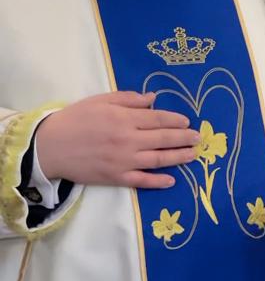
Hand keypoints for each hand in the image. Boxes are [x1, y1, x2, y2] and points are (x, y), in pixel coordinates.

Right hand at [35, 92, 199, 189]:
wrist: (49, 146)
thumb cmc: (74, 119)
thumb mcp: (100, 101)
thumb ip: (128, 99)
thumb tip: (154, 99)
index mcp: (124, 118)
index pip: (158, 119)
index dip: (176, 120)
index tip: (188, 122)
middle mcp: (128, 140)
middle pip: (164, 138)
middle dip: (184, 138)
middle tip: (198, 139)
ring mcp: (123, 161)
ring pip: (158, 160)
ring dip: (179, 158)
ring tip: (193, 156)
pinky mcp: (116, 177)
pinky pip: (142, 181)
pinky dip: (158, 181)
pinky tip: (171, 180)